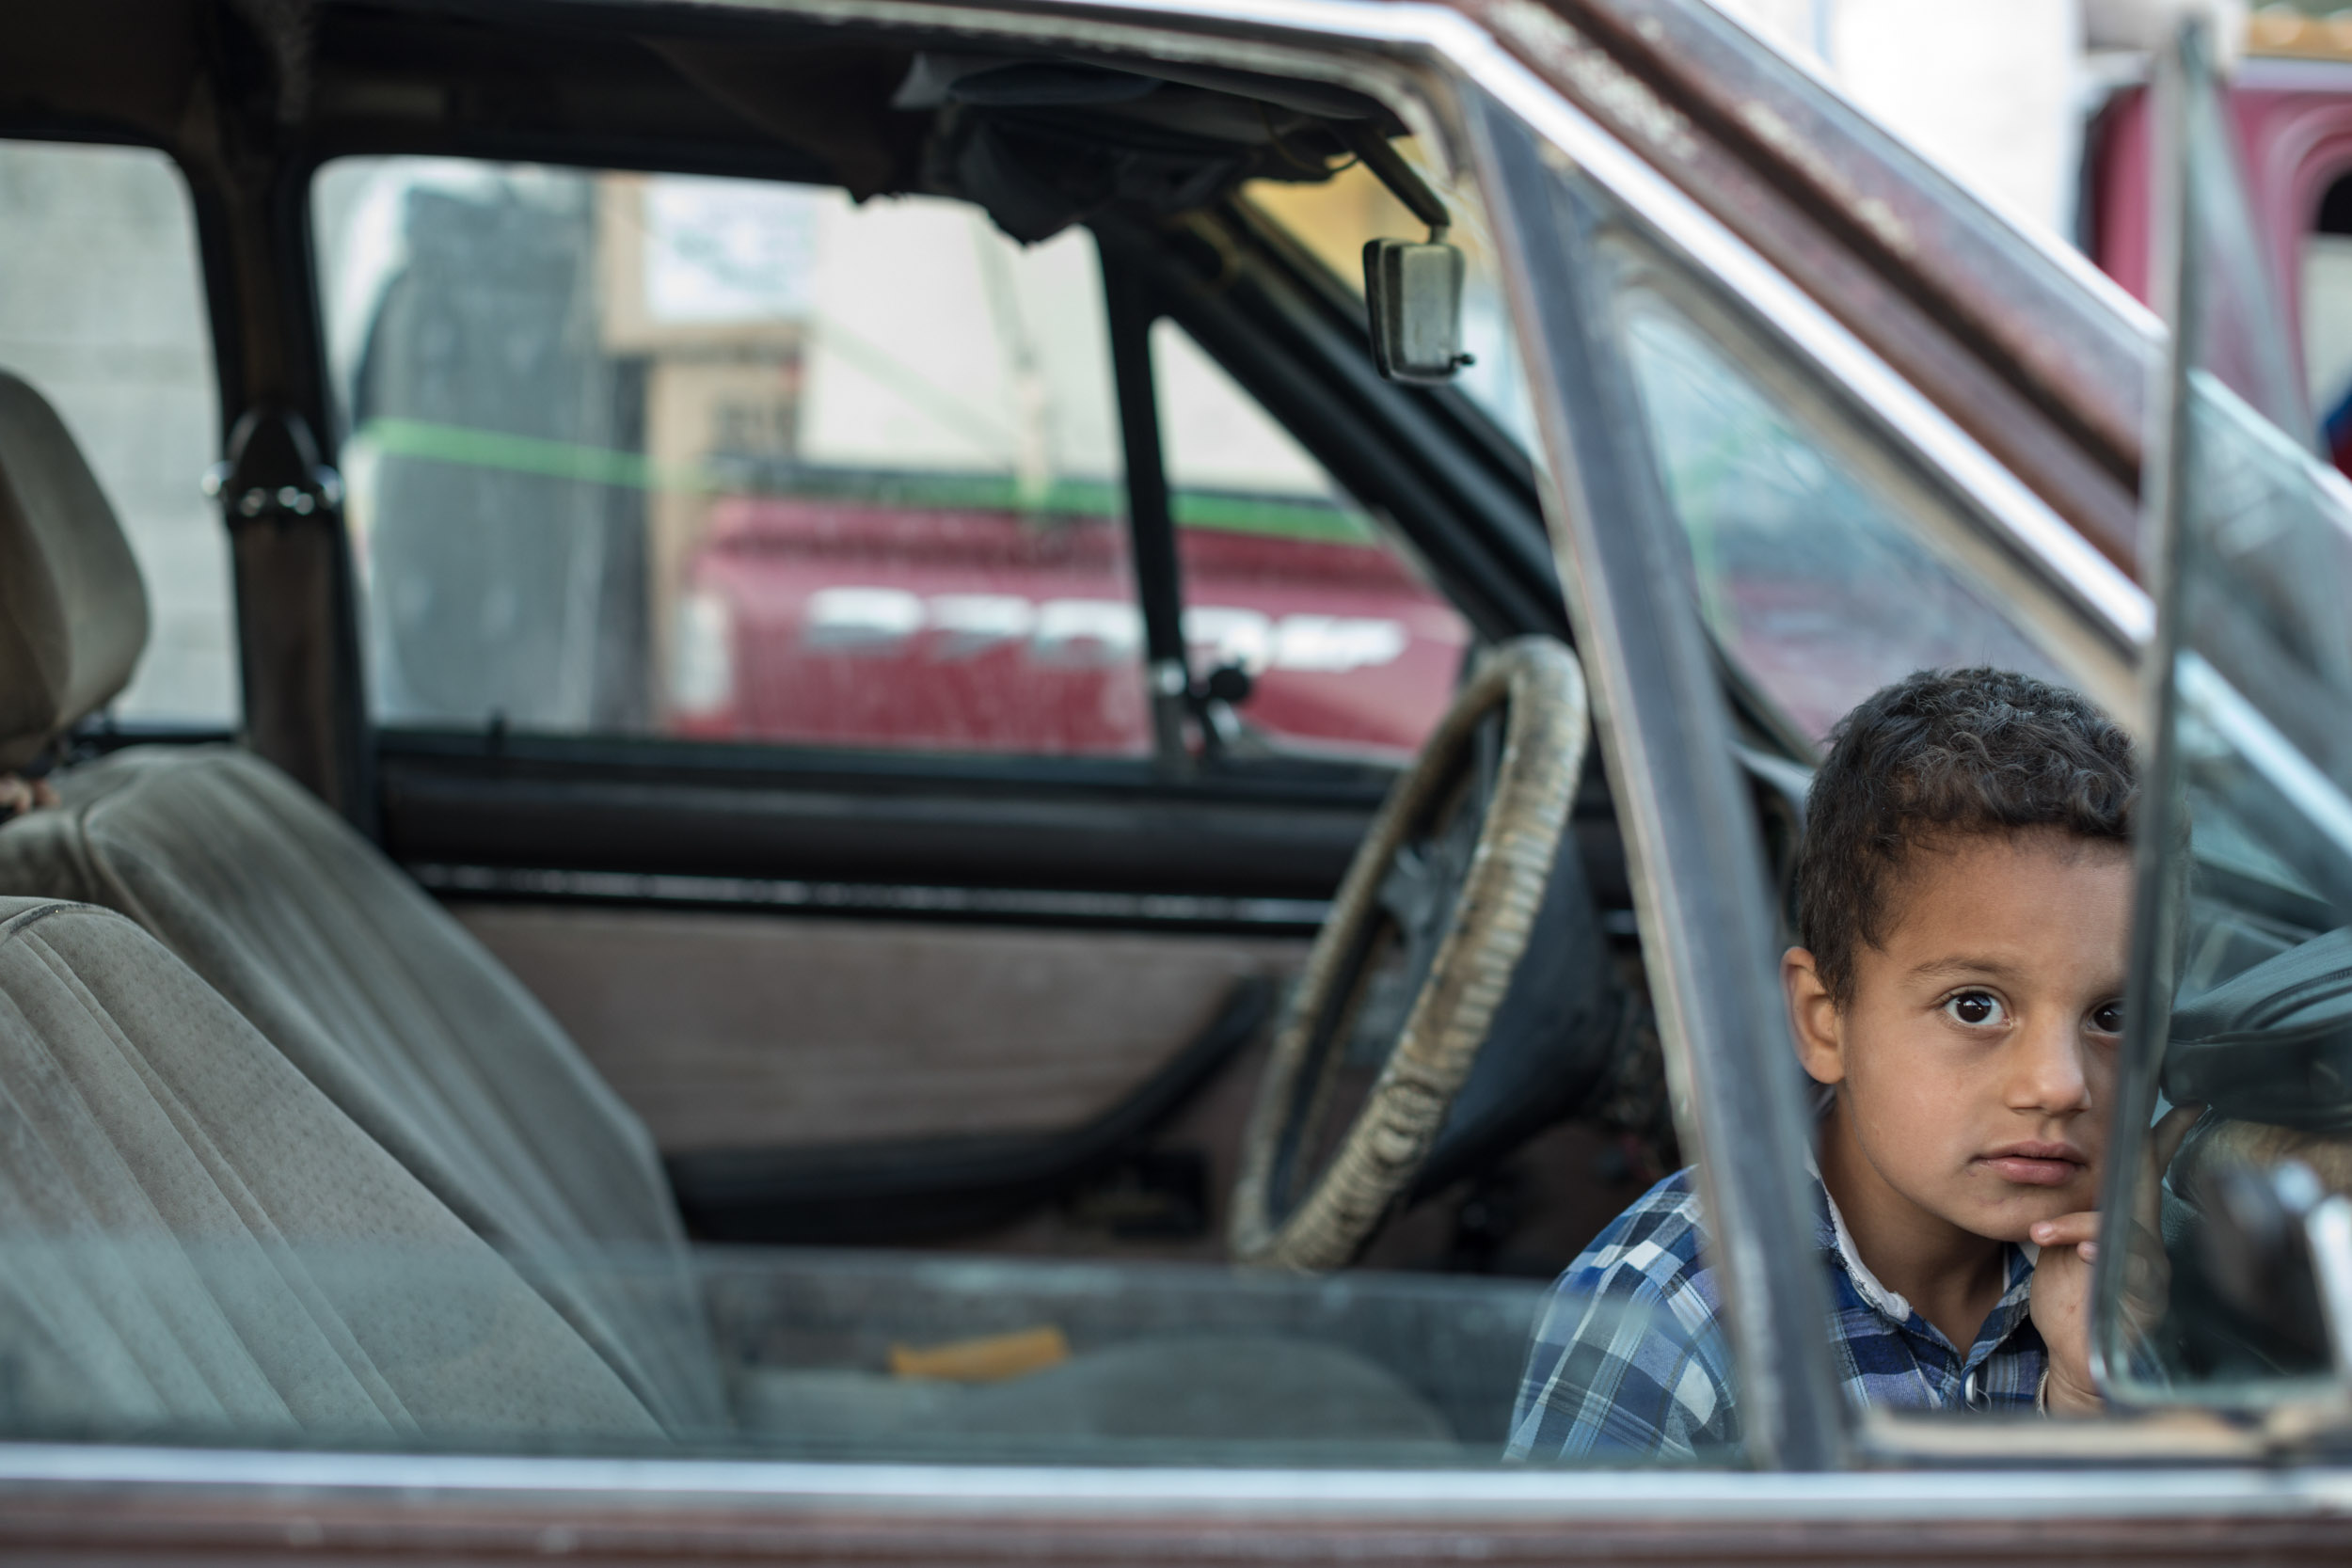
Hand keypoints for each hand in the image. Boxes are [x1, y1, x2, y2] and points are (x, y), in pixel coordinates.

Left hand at [2028, 1104, 2200, 1416]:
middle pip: (2149, 1186)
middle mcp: (2142, 1241)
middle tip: (2154, 1123)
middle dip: (2154, 1151)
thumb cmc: (2070, 1295)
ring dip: (2083, 1225)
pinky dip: (2105, 1257)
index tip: (2185, 1103)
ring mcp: (2145, 1270)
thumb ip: (2065, 1210)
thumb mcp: (2061, 1243)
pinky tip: (2087, 1253)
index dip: (2160, 1136)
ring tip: (2046, 1234)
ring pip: (2131, 1229)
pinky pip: (2130, 1272)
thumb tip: (2047, 1170)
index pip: (2143, 1171)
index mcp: (2122, 1222)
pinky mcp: (2141, 1299)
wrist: (2075, 1354)